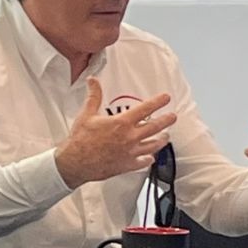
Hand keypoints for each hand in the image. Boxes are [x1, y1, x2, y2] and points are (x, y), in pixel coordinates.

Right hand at [55, 78, 176, 187]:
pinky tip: (150, 158)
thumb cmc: (80, 140)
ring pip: (153, 145)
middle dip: (167, 120)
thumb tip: (93, 81)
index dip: (158, 102)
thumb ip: (94, 96)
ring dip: (162, 140)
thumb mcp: (86, 114)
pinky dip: (149, 159)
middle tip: (173, 117)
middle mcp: (129, 137)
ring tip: (166, 136)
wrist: (75, 163)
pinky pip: (143, 162)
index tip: (166, 98)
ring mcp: (130, 152)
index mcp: (121, 123)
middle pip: (155, 127)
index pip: (146, 109)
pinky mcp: (127, 165)